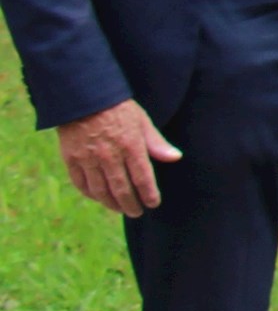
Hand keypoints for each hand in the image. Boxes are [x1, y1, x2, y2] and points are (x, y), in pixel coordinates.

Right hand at [57, 99, 179, 214]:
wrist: (83, 97)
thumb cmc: (118, 109)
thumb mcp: (142, 121)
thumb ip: (156, 143)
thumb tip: (175, 158)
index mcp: (130, 145)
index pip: (143, 178)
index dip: (149, 194)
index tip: (153, 203)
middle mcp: (109, 155)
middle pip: (121, 189)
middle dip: (130, 205)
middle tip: (136, 213)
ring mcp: (88, 158)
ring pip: (100, 190)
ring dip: (111, 204)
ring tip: (120, 209)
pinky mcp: (71, 159)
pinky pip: (81, 183)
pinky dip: (91, 194)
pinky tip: (99, 198)